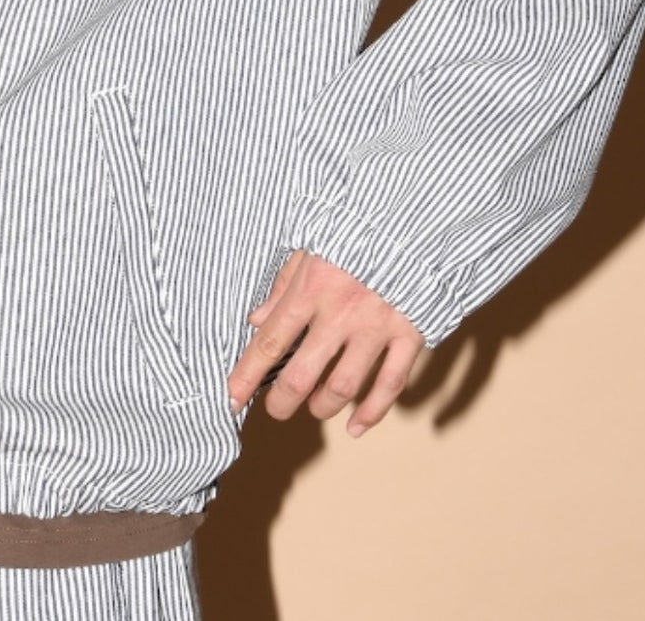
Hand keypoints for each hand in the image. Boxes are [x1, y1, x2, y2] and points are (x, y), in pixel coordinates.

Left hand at [225, 248, 424, 436]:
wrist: (414, 219)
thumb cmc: (356, 230)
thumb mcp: (310, 246)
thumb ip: (283, 285)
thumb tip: (256, 320)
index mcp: (311, 287)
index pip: (270, 342)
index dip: (246, 376)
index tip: (231, 399)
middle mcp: (341, 312)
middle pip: (301, 376)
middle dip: (281, 402)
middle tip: (276, 408)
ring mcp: (376, 327)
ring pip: (343, 387)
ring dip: (322, 406)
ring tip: (314, 407)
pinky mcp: (409, 335)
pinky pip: (389, 385)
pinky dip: (372, 412)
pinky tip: (356, 425)